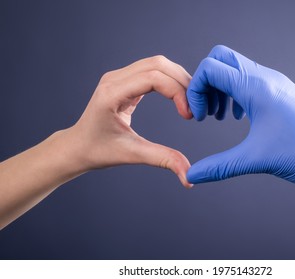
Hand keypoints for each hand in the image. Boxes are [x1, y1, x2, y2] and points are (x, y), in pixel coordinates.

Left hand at [69, 56, 192, 186]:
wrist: (77, 146)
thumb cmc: (98, 150)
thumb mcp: (132, 154)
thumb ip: (163, 159)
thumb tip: (189, 177)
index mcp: (112, 93)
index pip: (153, 77)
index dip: (177, 92)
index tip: (189, 115)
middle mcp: (114, 79)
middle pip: (158, 64)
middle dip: (183, 82)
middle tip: (196, 106)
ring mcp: (119, 77)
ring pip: (157, 64)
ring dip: (178, 79)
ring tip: (190, 102)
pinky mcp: (125, 80)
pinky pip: (152, 71)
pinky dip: (170, 80)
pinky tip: (179, 97)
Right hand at [186, 45, 294, 218]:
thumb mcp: (256, 159)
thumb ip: (219, 166)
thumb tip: (193, 175)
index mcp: (256, 87)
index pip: (210, 69)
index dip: (195, 90)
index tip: (198, 116)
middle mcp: (264, 78)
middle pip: (221, 59)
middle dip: (205, 84)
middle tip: (205, 111)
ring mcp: (273, 83)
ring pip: (234, 69)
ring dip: (219, 89)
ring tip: (218, 117)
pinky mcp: (279, 93)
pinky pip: (248, 81)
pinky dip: (234, 94)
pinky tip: (237, 117)